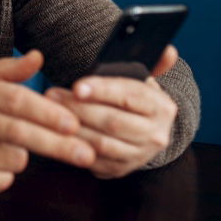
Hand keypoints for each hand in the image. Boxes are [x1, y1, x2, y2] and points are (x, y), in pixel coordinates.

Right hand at [0, 50, 95, 193]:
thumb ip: (10, 70)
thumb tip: (39, 56)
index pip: (16, 100)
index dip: (47, 112)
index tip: (74, 124)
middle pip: (19, 132)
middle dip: (57, 145)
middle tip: (86, 154)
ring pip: (14, 158)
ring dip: (23, 156)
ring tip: (3, 147)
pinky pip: (0, 179)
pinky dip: (5, 174)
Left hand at [45, 45, 178, 178]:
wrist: (146, 131)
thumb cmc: (134, 100)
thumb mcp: (143, 79)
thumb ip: (152, 63)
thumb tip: (168, 51)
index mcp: (161, 107)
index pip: (130, 96)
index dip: (102, 91)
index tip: (77, 86)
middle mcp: (156, 134)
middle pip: (113, 122)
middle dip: (79, 108)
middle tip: (52, 95)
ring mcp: (140, 155)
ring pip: (102, 143)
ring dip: (73, 128)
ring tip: (51, 112)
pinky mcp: (122, 169)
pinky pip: (94, 161)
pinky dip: (75, 146)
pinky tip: (59, 133)